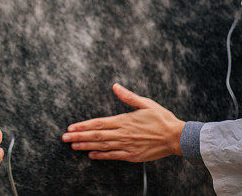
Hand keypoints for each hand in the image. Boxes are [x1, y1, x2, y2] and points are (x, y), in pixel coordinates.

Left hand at [61, 83, 184, 161]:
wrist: (177, 137)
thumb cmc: (162, 119)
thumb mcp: (146, 103)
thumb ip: (128, 96)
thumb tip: (115, 86)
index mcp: (124, 120)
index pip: (98, 123)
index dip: (83, 125)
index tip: (71, 126)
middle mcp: (123, 133)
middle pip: (96, 135)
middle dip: (79, 136)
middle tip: (65, 137)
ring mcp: (127, 145)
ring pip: (102, 146)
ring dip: (86, 146)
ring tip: (73, 146)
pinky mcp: (132, 155)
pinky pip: (114, 155)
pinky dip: (102, 155)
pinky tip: (91, 155)